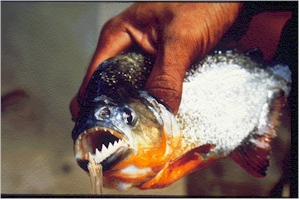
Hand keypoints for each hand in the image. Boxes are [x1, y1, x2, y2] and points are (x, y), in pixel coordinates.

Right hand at [70, 2, 241, 120]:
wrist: (230, 6)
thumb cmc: (203, 5)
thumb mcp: (181, 38)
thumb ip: (167, 74)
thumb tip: (158, 111)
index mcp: (119, 34)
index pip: (94, 73)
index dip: (92, 101)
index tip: (96, 128)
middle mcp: (127, 48)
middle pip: (112, 85)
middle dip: (116, 109)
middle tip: (121, 135)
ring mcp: (145, 59)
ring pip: (133, 89)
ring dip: (138, 108)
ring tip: (139, 132)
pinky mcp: (162, 67)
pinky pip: (153, 89)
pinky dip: (154, 103)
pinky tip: (158, 118)